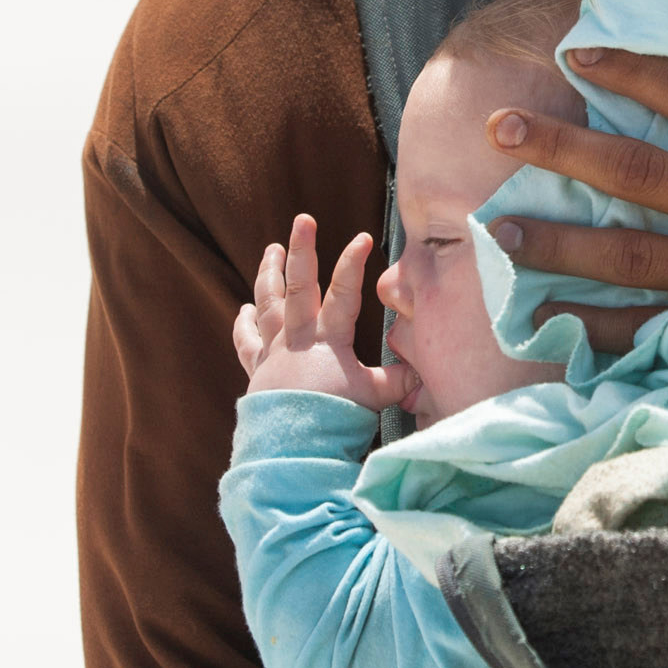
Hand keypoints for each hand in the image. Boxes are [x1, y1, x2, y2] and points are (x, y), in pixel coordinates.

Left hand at [234, 213, 416, 410]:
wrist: (290, 448)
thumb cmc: (335, 420)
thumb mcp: (374, 398)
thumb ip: (398, 380)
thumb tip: (424, 369)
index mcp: (329, 340)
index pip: (344, 292)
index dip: (353, 263)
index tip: (363, 237)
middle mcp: (298, 338)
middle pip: (298, 285)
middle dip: (302, 249)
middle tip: (302, 220)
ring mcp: (274, 352)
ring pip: (267, 303)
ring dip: (269, 273)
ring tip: (271, 249)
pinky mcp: (257, 370)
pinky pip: (246, 341)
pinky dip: (244, 323)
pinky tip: (243, 309)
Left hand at [484, 45, 667, 426]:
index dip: (633, 69)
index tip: (577, 53)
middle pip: (645, 174)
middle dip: (564, 148)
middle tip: (500, 128)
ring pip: (633, 257)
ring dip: (559, 242)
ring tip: (496, 229)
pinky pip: (654, 331)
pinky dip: (596, 328)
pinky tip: (546, 318)